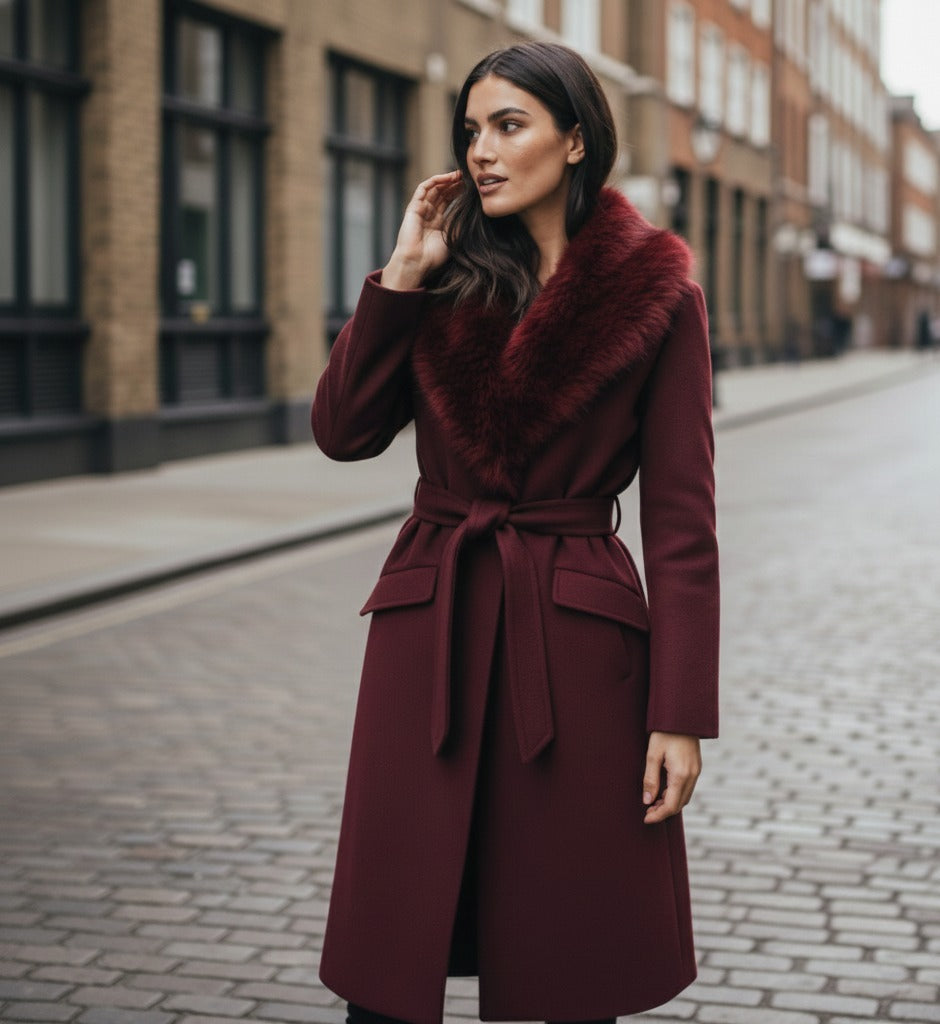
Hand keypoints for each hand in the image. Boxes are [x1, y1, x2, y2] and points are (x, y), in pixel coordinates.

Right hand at [381, 171, 462, 289]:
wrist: (416, 262)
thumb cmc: (433, 256)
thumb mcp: (453, 238)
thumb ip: (460, 224)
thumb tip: (472, 213)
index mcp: (437, 222)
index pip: (448, 201)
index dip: (458, 192)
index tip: (470, 187)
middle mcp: (428, 214)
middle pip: (442, 193)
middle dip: (453, 184)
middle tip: (467, 177)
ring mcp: (420, 210)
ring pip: (433, 189)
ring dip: (446, 180)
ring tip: (458, 174)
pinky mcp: (413, 208)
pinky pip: (423, 189)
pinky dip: (434, 181)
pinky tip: (446, 177)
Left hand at [642, 731, 701, 824]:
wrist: (681, 715)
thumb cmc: (664, 732)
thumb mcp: (652, 754)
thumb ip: (650, 779)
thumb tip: (647, 801)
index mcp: (681, 774)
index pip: (671, 805)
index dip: (658, 815)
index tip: (646, 819)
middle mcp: (692, 775)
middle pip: (679, 804)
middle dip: (663, 811)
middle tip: (647, 811)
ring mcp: (696, 771)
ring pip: (684, 797)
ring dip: (670, 803)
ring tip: (653, 802)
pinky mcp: (696, 767)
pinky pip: (687, 787)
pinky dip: (676, 794)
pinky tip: (664, 791)